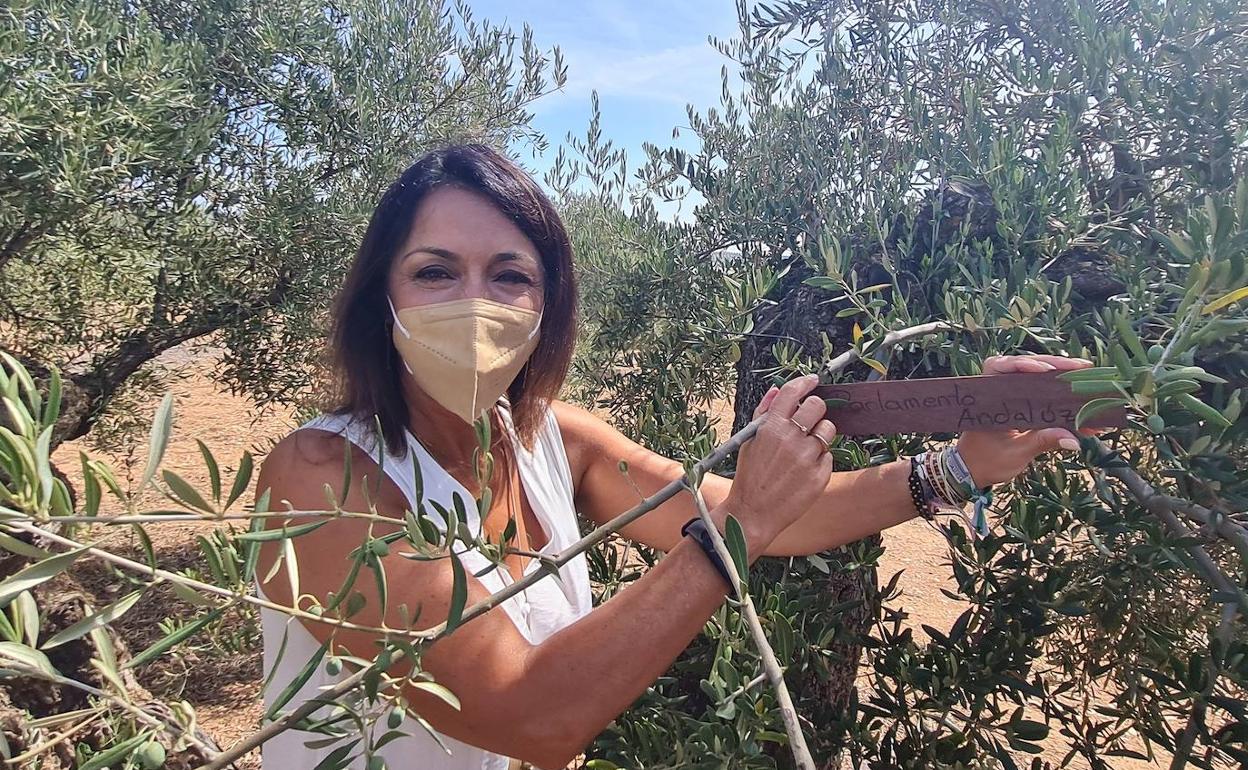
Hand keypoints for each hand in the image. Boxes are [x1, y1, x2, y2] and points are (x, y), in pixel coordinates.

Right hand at [728, 375, 836, 551]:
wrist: (753, 513)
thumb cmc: (750, 476)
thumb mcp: (749, 441)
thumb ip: (763, 413)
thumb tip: (776, 391)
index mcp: (771, 428)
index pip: (793, 393)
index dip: (805, 383)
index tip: (813, 380)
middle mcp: (792, 439)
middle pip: (817, 406)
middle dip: (815, 409)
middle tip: (808, 420)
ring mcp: (808, 457)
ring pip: (828, 430)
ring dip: (820, 434)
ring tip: (805, 449)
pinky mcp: (820, 474)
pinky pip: (828, 456)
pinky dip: (819, 459)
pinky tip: (803, 470)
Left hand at [956, 354, 1093, 486]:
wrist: (973, 471)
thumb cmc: (986, 462)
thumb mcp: (1016, 453)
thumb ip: (1042, 442)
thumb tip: (1074, 440)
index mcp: (988, 399)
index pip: (1000, 367)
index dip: (1022, 364)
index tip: (1044, 370)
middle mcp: (999, 391)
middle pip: (1025, 367)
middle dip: (1054, 365)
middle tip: (1082, 367)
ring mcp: (1011, 396)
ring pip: (1036, 378)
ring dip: (1060, 376)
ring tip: (1087, 375)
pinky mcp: (1021, 406)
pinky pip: (1041, 393)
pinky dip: (1060, 395)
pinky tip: (1081, 399)